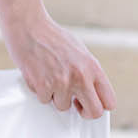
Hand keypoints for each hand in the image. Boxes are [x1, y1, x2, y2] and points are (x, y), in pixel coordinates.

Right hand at [0, 7, 115, 118]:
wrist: (28, 25)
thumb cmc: (51, 36)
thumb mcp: (79, 51)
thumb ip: (87, 71)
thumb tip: (92, 91)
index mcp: (93, 67)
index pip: (109, 101)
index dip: (99, 105)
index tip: (88, 102)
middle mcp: (81, 76)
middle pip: (94, 112)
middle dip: (83, 111)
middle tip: (74, 103)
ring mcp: (62, 82)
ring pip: (63, 106)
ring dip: (56, 96)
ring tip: (49, 77)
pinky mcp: (43, 85)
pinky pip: (45, 100)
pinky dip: (41, 91)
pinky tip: (38, 75)